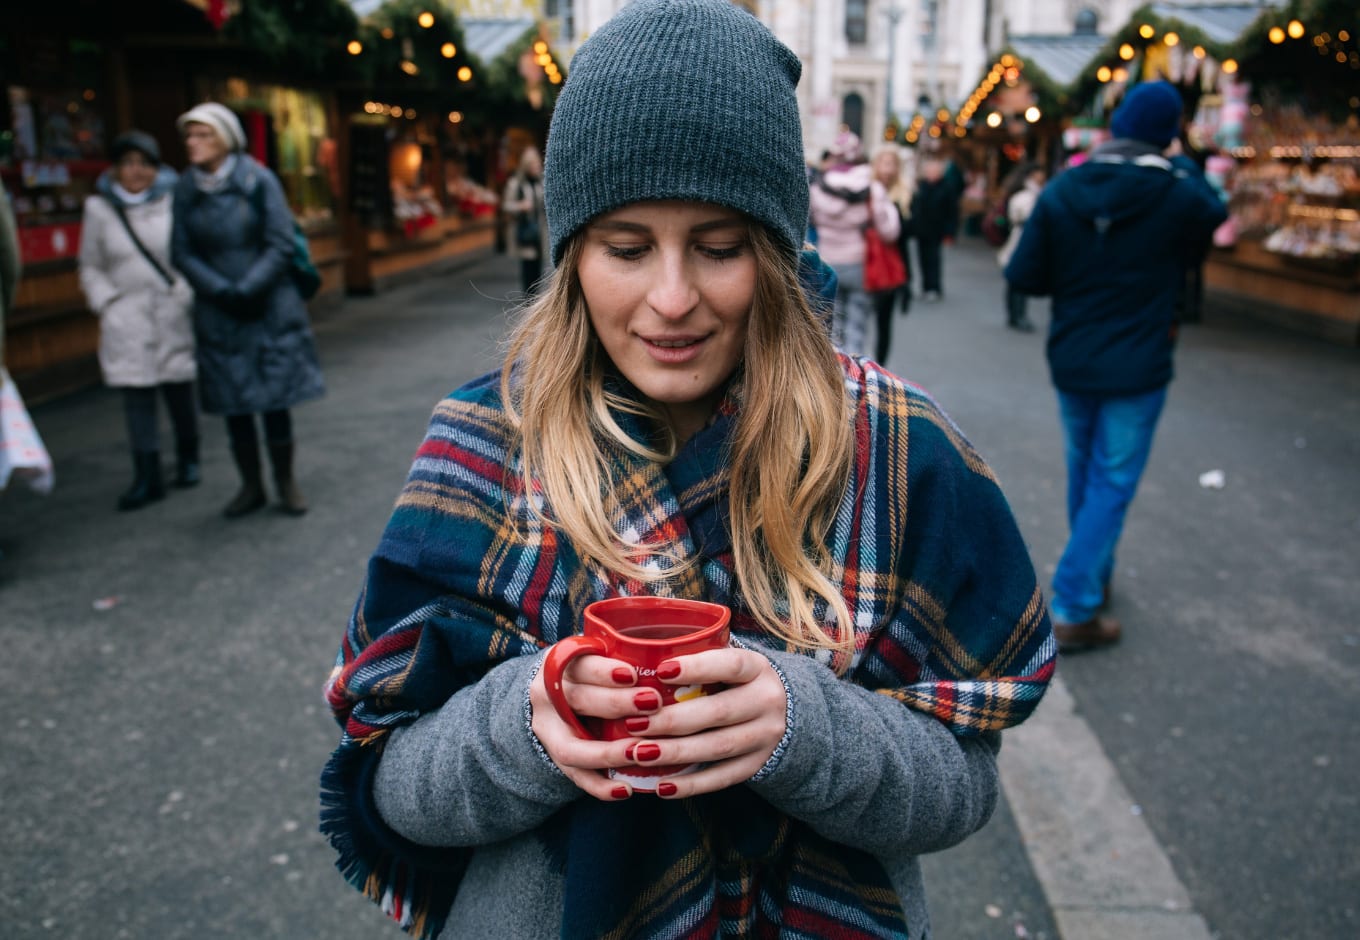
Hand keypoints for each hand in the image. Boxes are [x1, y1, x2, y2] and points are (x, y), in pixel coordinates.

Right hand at [529, 653, 656, 801]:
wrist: (552, 696)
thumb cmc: (589, 670)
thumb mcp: (596, 653)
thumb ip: (623, 652)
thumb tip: (673, 655)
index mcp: (559, 663)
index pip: (578, 664)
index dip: (604, 671)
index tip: (634, 675)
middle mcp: (547, 696)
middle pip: (578, 700)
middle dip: (616, 704)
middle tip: (652, 704)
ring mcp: (549, 730)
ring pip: (572, 746)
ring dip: (607, 752)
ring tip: (640, 752)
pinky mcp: (557, 758)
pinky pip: (576, 777)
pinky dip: (600, 786)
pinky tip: (626, 789)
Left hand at [620, 647, 786, 798]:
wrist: (784, 710)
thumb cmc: (736, 680)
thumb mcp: (728, 661)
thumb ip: (697, 659)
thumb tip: (642, 658)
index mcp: (757, 668)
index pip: (730, 665)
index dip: (696, 668)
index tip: (660, 671)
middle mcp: (766, 701)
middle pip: (718, 712)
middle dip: (672, 720)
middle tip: (634, 723)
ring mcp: (765, 737)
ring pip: (717, 748)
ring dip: (675, 753)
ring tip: (638, 754)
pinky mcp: (756, 764)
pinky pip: (722, 778)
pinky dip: (691, 785)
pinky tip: (662, 786)